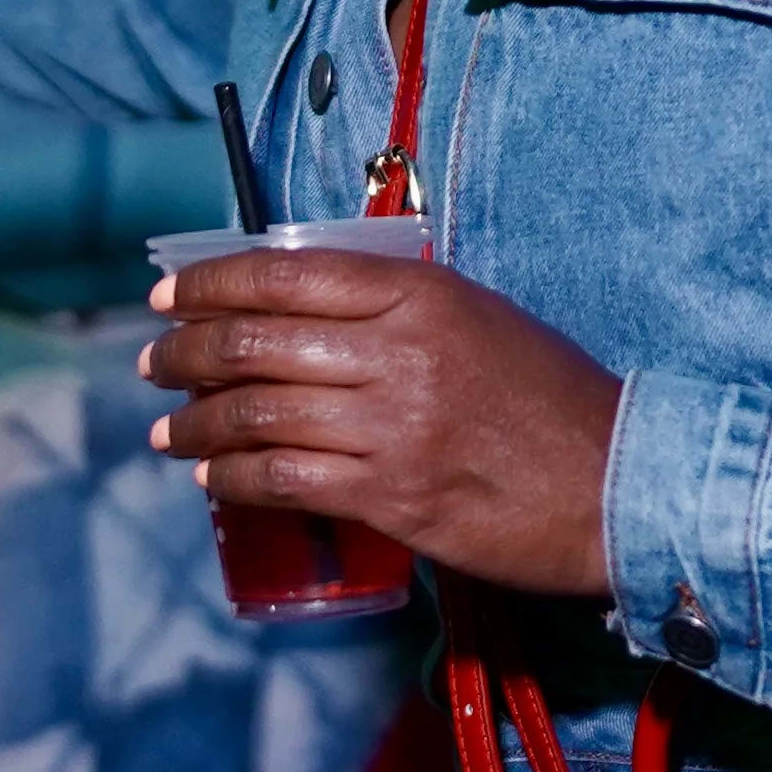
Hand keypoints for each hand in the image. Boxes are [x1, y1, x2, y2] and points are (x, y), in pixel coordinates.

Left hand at [143, 247, 620, 597]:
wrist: (618, 484)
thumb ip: (400, 308)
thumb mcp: (482, 318)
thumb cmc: (554, 400)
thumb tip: (304, 312)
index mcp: (420, 293)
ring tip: (166, 432)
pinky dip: (234, 477)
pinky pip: (285, 479)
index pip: (285, 274)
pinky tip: (212, 478)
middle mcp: (398, 352)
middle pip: (255, 343)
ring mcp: (392, 427)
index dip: (212, 284)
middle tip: (153, 364)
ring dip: (195, 424)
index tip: (168, 295)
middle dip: (185, 353)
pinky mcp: (393, 497)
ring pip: (258, 415)